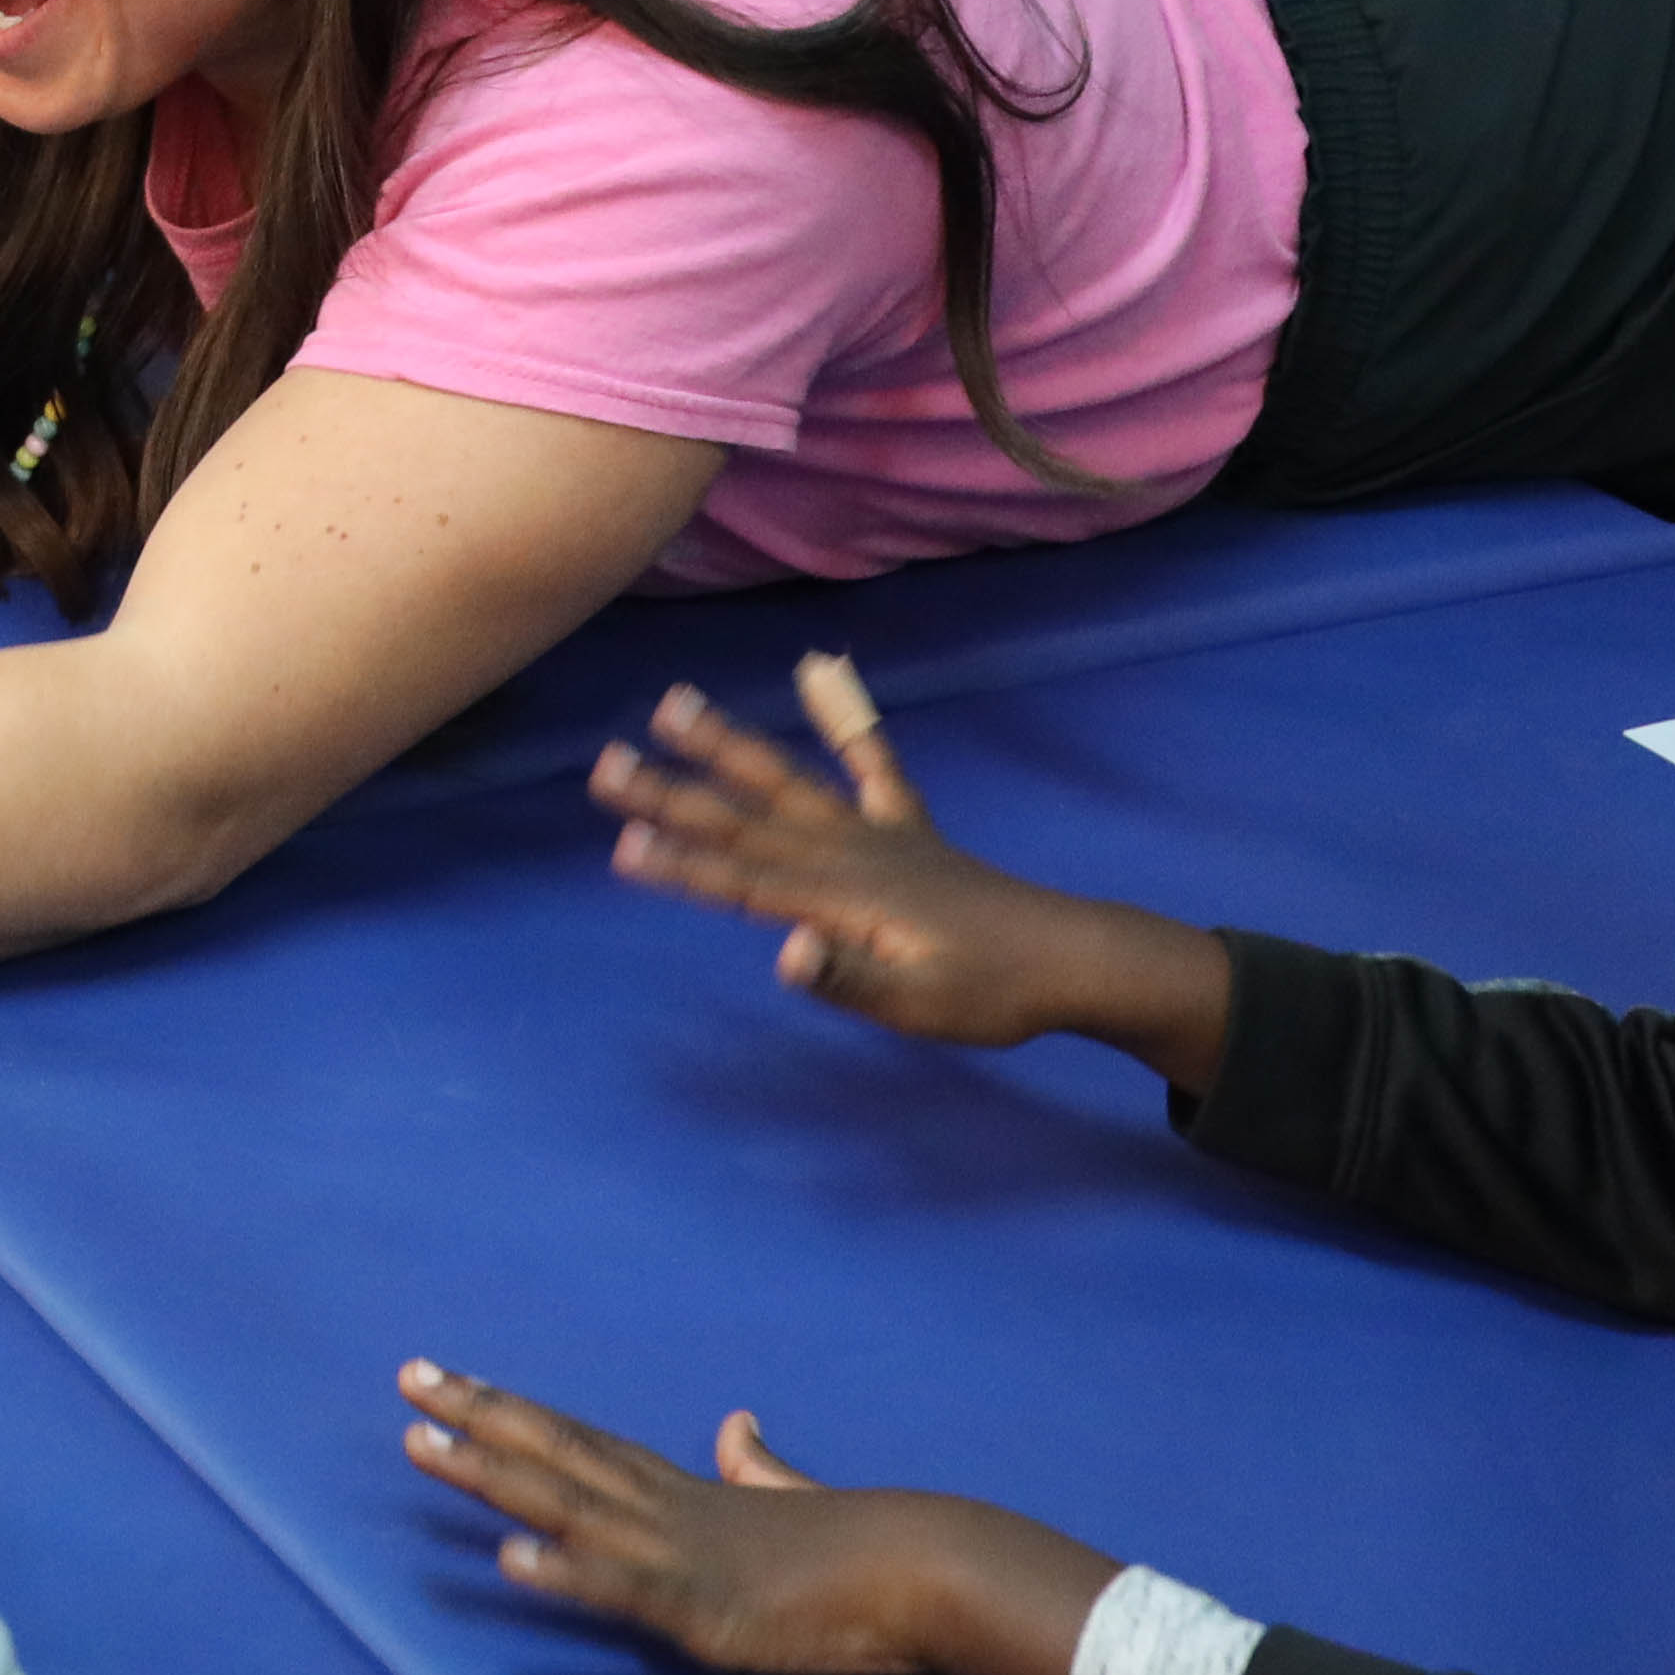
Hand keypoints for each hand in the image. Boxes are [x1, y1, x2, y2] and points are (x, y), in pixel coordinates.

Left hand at [396, 1368, 1113, 1674]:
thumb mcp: (792, 1499)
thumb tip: (736, 1425)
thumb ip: (757, 1468)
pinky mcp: (700, 1610)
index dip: (506, 1408)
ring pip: (564, 1506)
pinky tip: (508, 1564)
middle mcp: (664, 1509)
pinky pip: (618, 1590)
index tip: (443, 1378)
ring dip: (490, 1477)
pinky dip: (561, 1574)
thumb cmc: (863, 1546)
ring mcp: (676, 1556)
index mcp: (681, 1490)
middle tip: (407, 1379)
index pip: (574, 1437)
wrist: (924, 1569)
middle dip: (476, 1417)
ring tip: (418, 1447)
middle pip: (553, 1450)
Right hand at [594, 667, 1231, 1081]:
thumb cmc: (990, 994)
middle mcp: (847, 850)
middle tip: (604, 765)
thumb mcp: (919, 1007)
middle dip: (672, 795)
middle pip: (744, 820)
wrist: (1070, 959)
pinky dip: (844, 714)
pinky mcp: (905, 824)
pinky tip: (818, 668)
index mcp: (842, 897)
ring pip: (786, 779)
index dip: (680, 865)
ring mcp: (876, 830)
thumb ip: (849, 980)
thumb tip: (784, 951)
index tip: (621, 843)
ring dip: (728, 743)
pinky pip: (870, 759)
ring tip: (672, 702)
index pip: (744, 880)